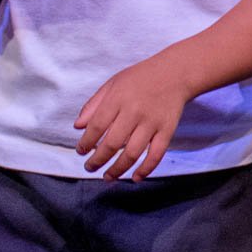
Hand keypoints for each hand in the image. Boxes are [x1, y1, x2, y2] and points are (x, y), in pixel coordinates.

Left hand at [73, 55, 192, 180]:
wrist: (174, 74)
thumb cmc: (138, 78)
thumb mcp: (111, 84)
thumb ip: (93, 105)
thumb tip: (77, 126)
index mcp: (117, 100)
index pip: (97, 126)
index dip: (87, 142)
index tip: (80, 151)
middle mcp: (133, 113)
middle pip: (112, 143)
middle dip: (98, 160)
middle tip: (89, 168)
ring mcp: (152, 123)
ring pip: (133, 153)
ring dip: (118, 169)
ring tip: (107, 177)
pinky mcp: (167, 131)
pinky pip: (156, 155)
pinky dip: (146, 169)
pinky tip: (135, 178)